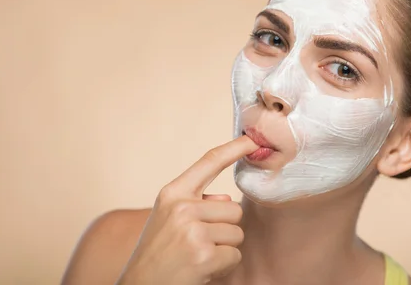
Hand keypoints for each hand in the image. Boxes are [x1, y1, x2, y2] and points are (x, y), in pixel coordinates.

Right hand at [116, 136, 257, 284]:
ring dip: (224, 250)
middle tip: (198, 244)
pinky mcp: (203, 255)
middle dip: (224, 230)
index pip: (209, 162)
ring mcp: (193, 231)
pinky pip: (234, 255)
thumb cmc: (158, 253)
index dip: (234, 148)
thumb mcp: (167, 218)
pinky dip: (223, 267)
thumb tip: (224, 199)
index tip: (252, 139)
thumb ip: (195, 203)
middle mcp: (182, 207)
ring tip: (198, 257)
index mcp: (173, 193)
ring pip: (236, 234)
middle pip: (233, 210)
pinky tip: (202, 270)